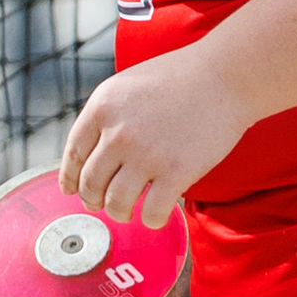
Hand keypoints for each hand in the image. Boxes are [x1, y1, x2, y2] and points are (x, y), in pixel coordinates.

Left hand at [59, 49, 249, 230]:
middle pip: (91, 183)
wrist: (225, 77)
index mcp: (103, 107)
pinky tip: (154, 215)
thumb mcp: (129, 84)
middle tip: (100, 205)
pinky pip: (151, 213)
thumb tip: (94, 151)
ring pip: (116, 204)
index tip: (71, 189)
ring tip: (126, 212)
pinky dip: (150, 220)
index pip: (74, 153)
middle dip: (92, 200)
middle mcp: (118, 133)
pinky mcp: (175, 174)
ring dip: (118, 213)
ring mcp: (146, 156)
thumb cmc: (183, 76)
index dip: (70, 177)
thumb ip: (108, 114)